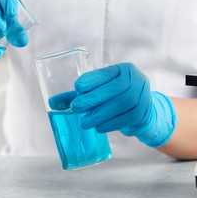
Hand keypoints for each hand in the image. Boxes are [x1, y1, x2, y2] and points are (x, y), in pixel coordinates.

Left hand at [49, 63, 176, 146]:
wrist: (141, 110)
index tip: (77, 88)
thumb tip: (52, 103)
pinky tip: (99, 128)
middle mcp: (136, 78)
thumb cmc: (113, 97)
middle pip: (116, 88)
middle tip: (75, 108)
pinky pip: (129, 117)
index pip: (107, 72)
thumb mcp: (97, 92)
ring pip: (123, 103)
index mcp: (122, 69)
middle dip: (94, 98)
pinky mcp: (144, 111)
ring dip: (102, 114)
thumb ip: (76, 96)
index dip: (92, 79)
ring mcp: (143, 94)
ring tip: (84, 123)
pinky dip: (112, 123)